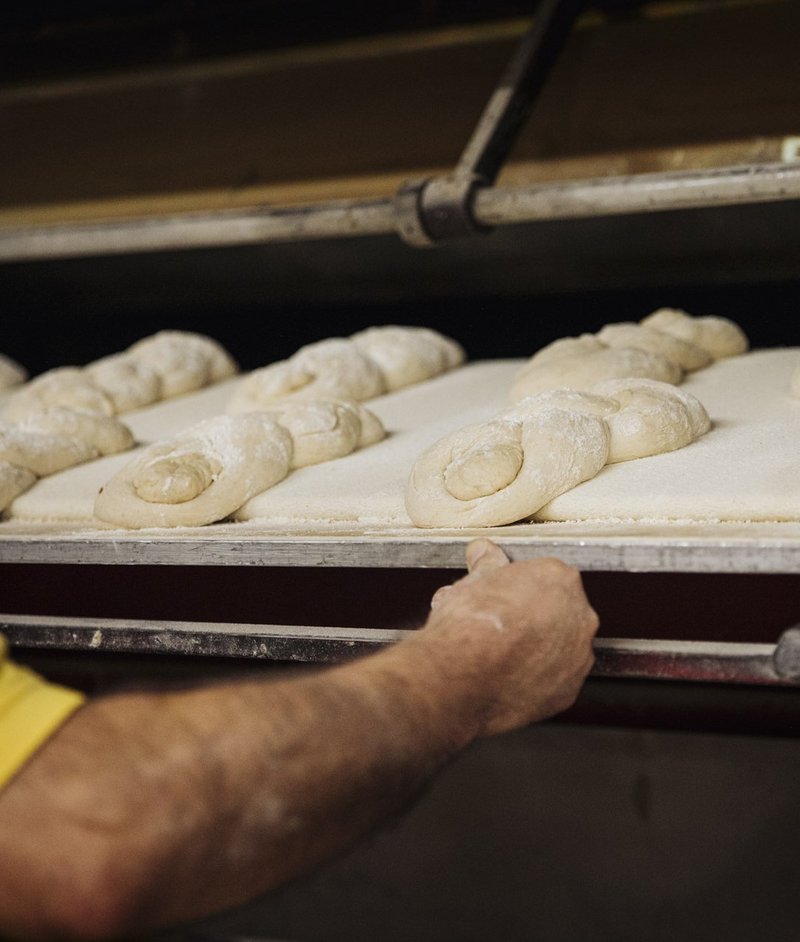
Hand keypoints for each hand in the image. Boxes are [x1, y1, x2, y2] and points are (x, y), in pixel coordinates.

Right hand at [422, 539, 597, 735]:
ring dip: (535, 648)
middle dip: (529, 616)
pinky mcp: (569, 690)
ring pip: (558, 646)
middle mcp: (579, 615)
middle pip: (556, 611)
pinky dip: (535, 678)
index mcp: (559, 579)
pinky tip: (507, 677)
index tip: (502, 596)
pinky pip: (554, 679)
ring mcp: (578, 656)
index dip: (518, 587)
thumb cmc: (469, 628)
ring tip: (498, 654)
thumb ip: (486, 563)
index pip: (545, 577)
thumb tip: (483, 553)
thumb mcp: (471, 582)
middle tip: (498, 624)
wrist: (462, 679)